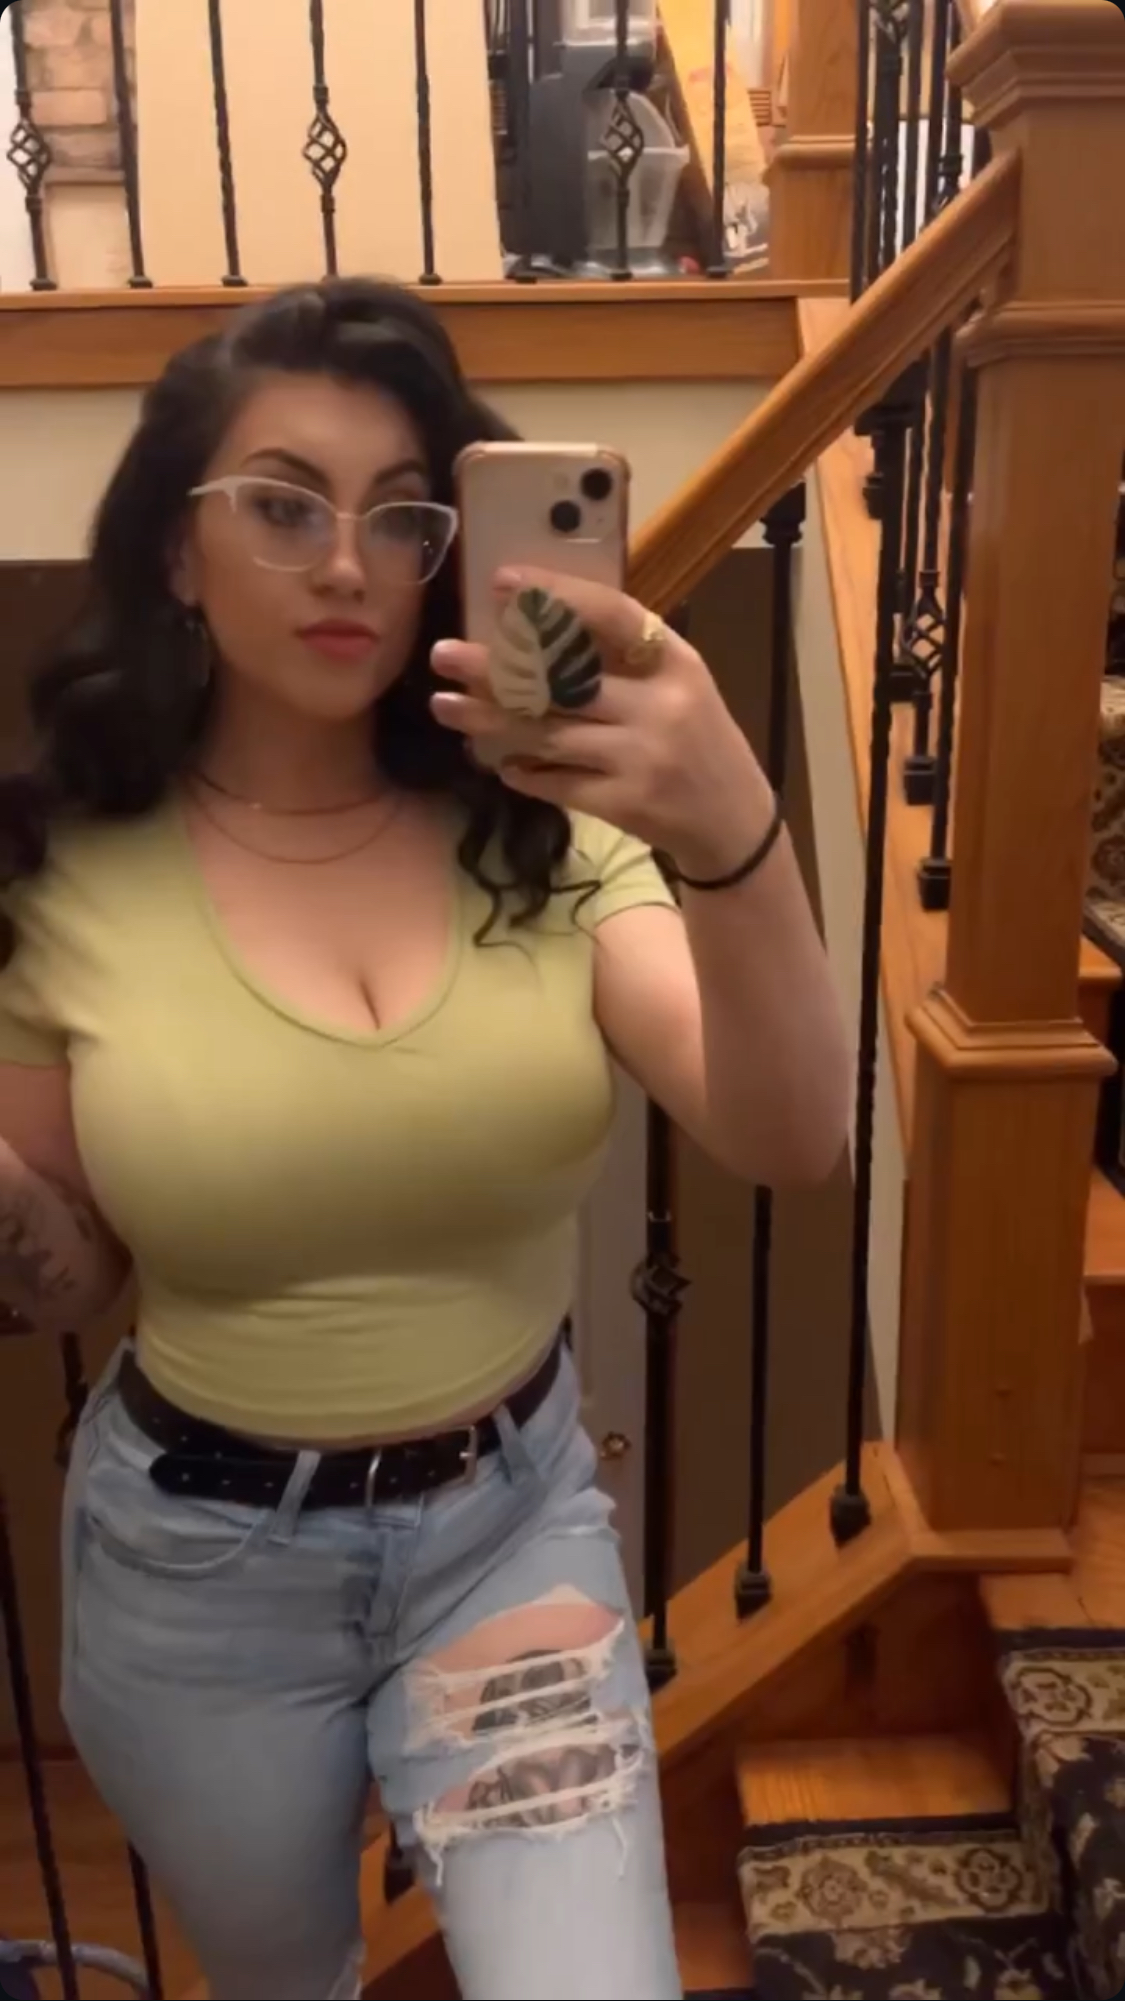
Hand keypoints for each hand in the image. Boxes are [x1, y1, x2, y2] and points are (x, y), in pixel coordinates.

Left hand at [431, 568, 774, 879]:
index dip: (555, 595)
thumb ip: (624, 659)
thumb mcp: (679, 686)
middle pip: (562, 679)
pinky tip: (496, 760)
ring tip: (446, 705)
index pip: (610, 615)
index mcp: (675, 661)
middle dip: (495, 667)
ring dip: (490, 719)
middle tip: (442, 653)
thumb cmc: (697, 742)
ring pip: (548, 732)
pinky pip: (556, 781)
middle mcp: (660, 705)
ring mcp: (642, 757)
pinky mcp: (625, 803)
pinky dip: (521, 770)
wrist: (733, 821)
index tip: (502, 581)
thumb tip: (536, 626)